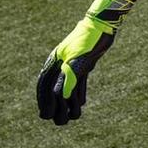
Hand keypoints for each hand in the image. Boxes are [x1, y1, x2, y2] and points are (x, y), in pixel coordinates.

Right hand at [36, 0, 134, 124]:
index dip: (43, 102)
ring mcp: (71, 63)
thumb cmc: (90, 39)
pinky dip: (78, 93)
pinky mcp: (84, 63)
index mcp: (55, 62)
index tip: (44, 116)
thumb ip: (69, 77)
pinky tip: (81, 104)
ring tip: (74, 118)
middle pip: (55, 89)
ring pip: (67, 87)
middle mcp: (60, 63)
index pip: (45, 85)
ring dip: (69, 103)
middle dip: (56, 107)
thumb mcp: (80, 59)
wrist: (103, 25)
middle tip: (60, 122)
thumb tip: (61, 96)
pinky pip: (78, 81)